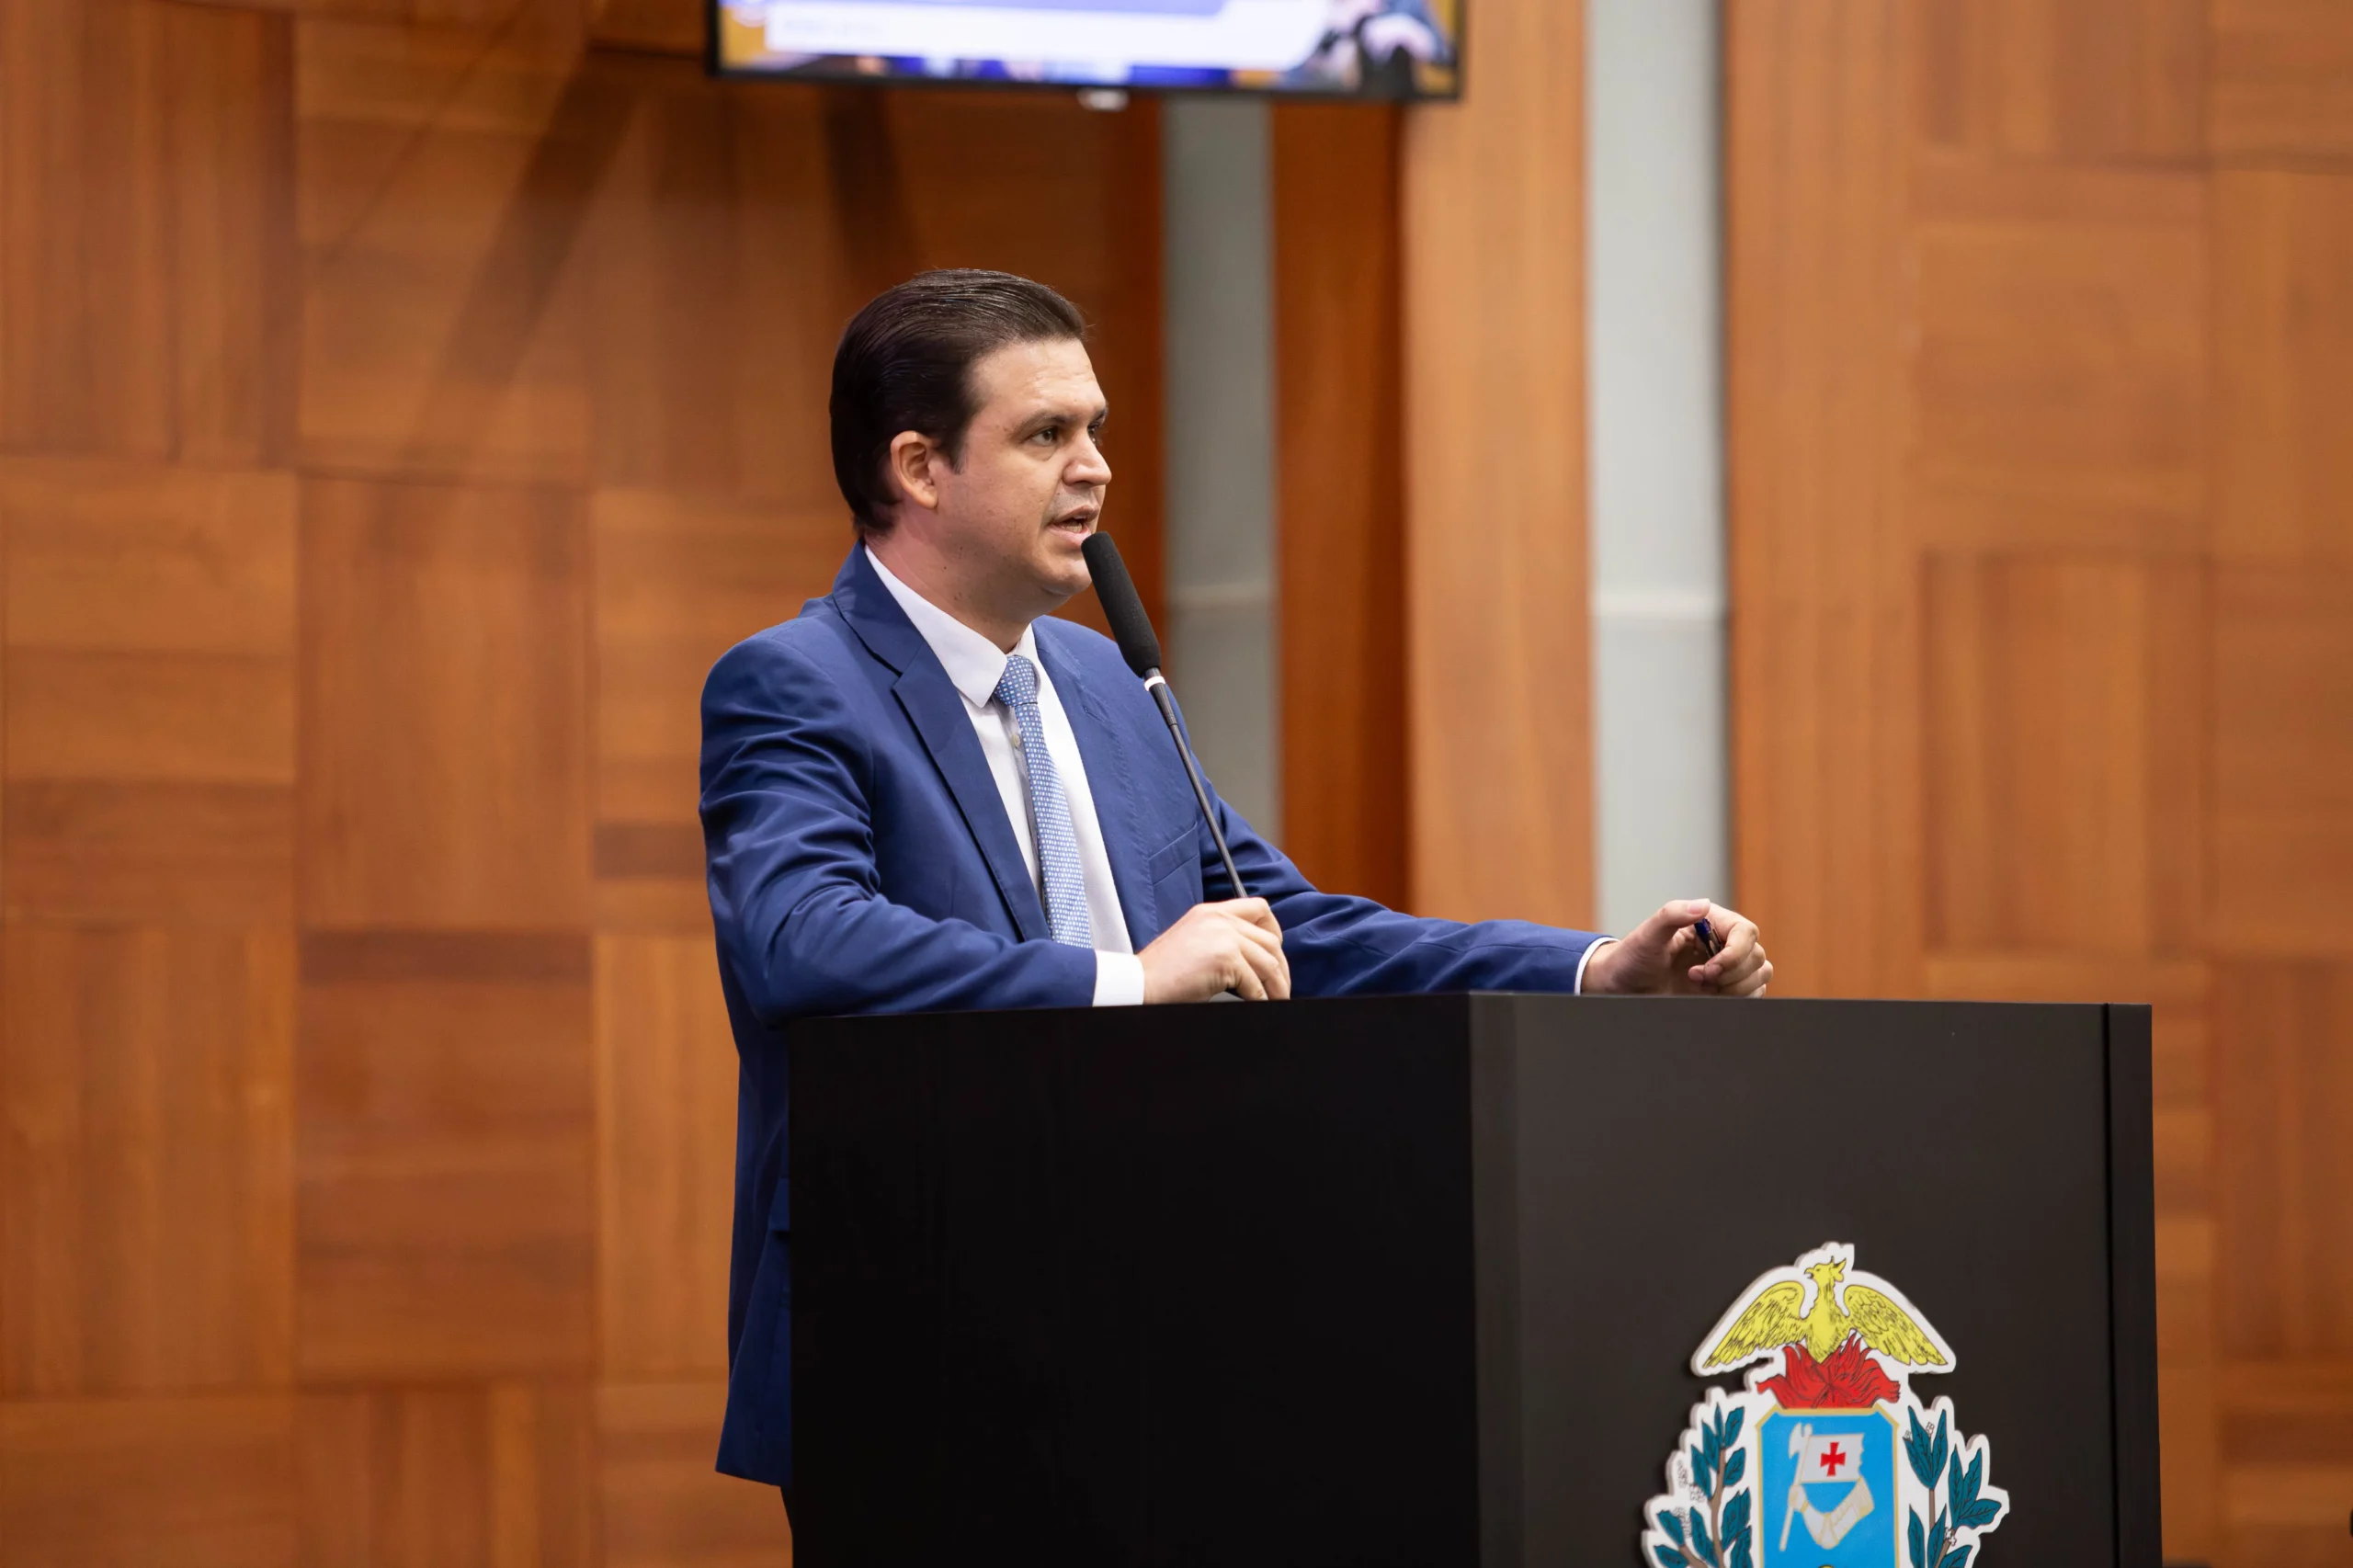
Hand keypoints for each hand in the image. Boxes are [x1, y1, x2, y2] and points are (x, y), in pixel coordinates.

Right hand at [1138, 898, 1290, 1002]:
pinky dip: (1260, 999)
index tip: (1275, 953)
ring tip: (1276, 1000)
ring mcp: (1223, 936)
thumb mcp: (1192, 941)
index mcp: (1211, 912)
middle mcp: (1219, 919)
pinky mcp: (1225, 959)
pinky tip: (1258, 1006)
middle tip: (1280, 987)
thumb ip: (1218, 939)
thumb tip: (1251, 960)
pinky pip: (1256, 983)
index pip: (1259, 908)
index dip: (1274, 931)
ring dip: (1277, 986)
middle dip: (1281, 967)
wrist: (1138, 983)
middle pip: (1270, 939)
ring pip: (1269, 962)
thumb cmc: (1160, 972)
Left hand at [1582, 899, 1770, 996]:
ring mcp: (1727, 966)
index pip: (1746, 932)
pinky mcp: (1726, 987)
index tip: (1710, 968)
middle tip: (1696, 977)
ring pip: (1760, 973)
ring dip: (1737, 986)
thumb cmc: (1632, 958)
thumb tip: (1702, 904)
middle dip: (1731, 973)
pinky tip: (1708, 995)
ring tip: (1701, 985)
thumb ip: (1672, 914)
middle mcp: (1723, 942)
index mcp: (1709, 922)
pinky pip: (1754, 991)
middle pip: (1757, 955)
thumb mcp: (1647, 935)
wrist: (1623, 987)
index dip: (1735, 953)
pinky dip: (1738, 997)